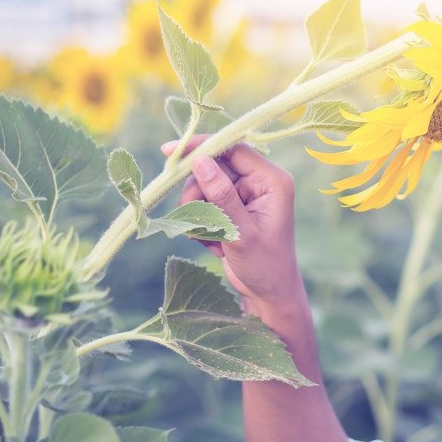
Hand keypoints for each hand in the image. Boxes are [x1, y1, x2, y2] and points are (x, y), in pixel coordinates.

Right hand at [160, 134, 300, 306]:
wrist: (268, 293)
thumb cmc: (264, 265)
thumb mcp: (241, 232)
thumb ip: (221, 196)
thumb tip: (200, 162)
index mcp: (271, 180)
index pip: (234, 148)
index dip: (202, 147)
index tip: (170, 152)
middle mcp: (260, 182)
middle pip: (214, 167)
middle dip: (198, 193)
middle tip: (194, 219)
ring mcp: (245, 194)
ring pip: (204, 186)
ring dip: (199, 212)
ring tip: (211, 239)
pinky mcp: (233, 207)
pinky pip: (204, 203)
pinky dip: (202, 223)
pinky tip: (216, 244)